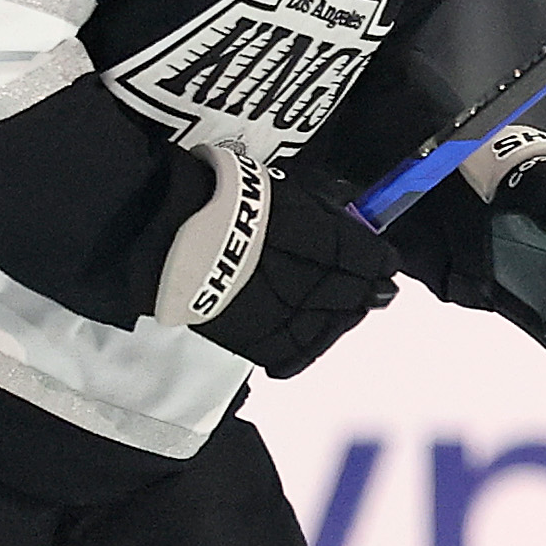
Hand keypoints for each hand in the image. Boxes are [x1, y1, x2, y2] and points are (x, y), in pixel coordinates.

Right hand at [158, 153, 401, 379]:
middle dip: (365, 292)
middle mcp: (286, 274)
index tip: (387, 263)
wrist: (159, 227)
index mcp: (297, 231)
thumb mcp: (281, 190)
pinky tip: (317, 337)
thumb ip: (319, 213)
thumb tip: (357, 227)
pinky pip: (290, 354)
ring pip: (322, 326)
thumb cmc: (223, 197)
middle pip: (344, 292)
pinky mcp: (245, 337)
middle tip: (377, 292)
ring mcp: (266, 310)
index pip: (356, 253)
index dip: (376, 260)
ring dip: (342, 320)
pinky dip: (308, 348)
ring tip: (349, 312)